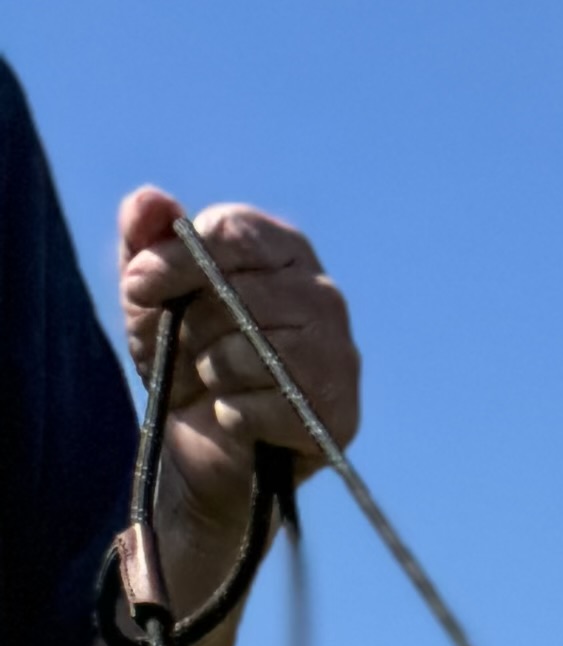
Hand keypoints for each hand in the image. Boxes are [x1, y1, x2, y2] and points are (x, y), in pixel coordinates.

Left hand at [111, 190, 358, 597]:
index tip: (139, 285)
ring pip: (255, 350)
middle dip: (195, 326)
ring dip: (215, 371)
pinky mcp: (340, 415)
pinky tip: (236, 417)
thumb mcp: (149, 292)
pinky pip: (268, 405)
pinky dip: (235, 415)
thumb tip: (152, 200)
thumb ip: (145, 239)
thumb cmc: (180, 357)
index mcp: (285, 250)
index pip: (233, 234)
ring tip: (215, 381)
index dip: (178, 260)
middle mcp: (324, 297)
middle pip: (242, 293)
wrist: (202, 446)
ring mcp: (340, 358)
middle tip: (188, 349)